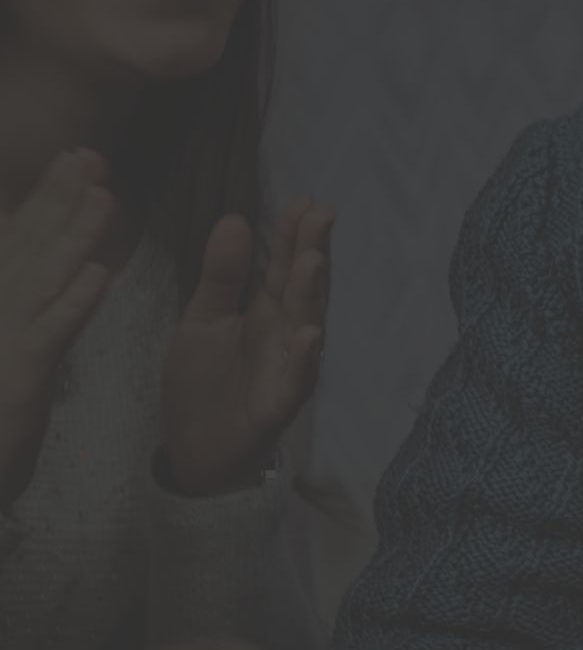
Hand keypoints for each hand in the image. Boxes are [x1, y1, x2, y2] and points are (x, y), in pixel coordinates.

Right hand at [0, 151, 115, 507]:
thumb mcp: (8, 356)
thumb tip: (61, 271)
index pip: (17, 243)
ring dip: (72, 236)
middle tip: (91, 153)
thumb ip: (29, 308)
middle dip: (57, 199)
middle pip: (25, 248)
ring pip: (39, 280)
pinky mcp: (13, 378)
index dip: (46, 200)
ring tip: (106, 196)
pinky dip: (73, 302)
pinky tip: (99, 274)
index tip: (76, 159)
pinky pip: (48, 334)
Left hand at [160, 199, 333, 496]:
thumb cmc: (203, 383)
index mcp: (266, 313)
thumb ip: (220, 276)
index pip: (284, 267)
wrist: (193, 449)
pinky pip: (296, 382)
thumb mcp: (202, 319)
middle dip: (312, 253)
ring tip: (312, 261)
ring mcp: (285, 370)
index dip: (294, 236)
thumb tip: (234, 218)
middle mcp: (284, 336)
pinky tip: (308, 334)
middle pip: (302, 290)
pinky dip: (304, 360)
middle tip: (321, 215)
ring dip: (311, 296)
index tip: (305, 201)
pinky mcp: (276, 406)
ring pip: (305, 328)